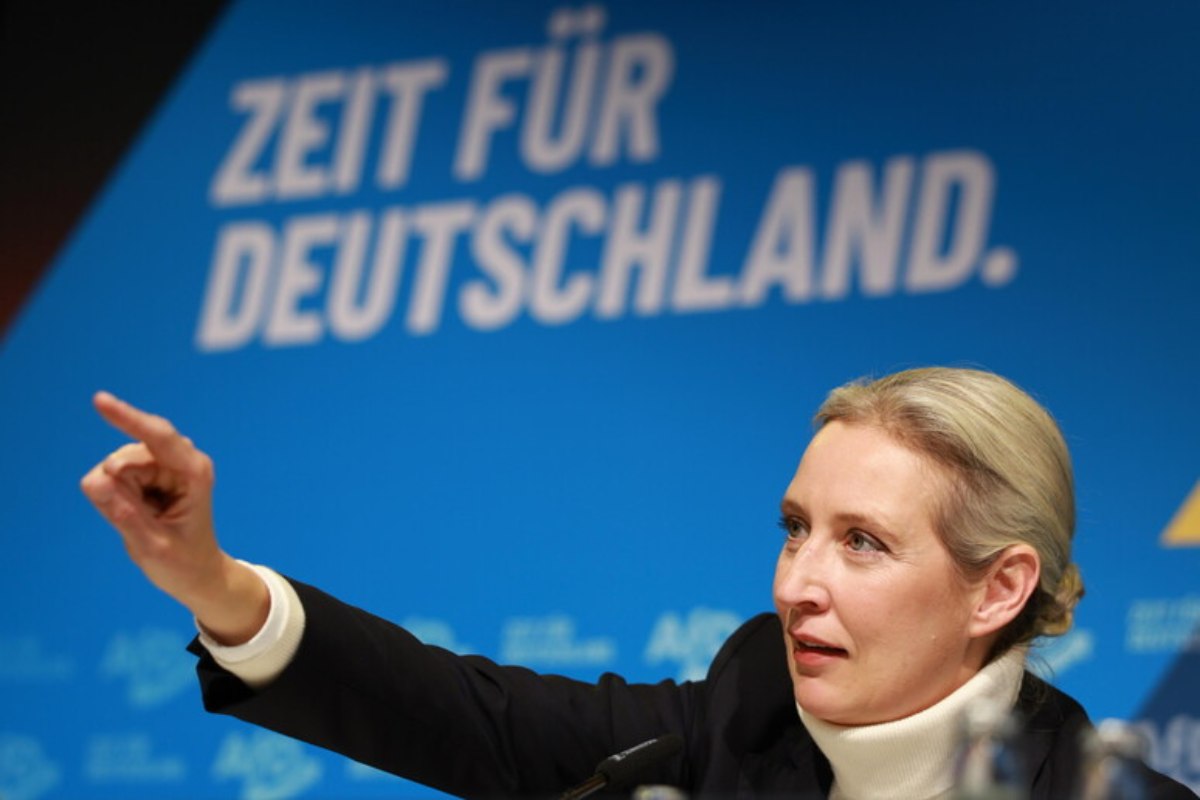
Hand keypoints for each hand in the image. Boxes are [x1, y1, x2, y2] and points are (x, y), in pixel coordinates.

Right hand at [81, 392, 266, 642]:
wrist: (196, 574)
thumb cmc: (183, 562)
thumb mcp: (152, 546)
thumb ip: (124, 514)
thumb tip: (94, 480)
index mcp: (194, 472)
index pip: (158, 438)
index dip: (128, 418)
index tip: (100, 402)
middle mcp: (183, 461)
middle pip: (128, 456)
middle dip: (119, 486)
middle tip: (136, 520)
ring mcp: (166, 465)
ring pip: (117, 467)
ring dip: (119, 494)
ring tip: (144, 519)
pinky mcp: (151, 472)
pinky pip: (116, 477)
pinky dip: (118, 496)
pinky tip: (140, 513)